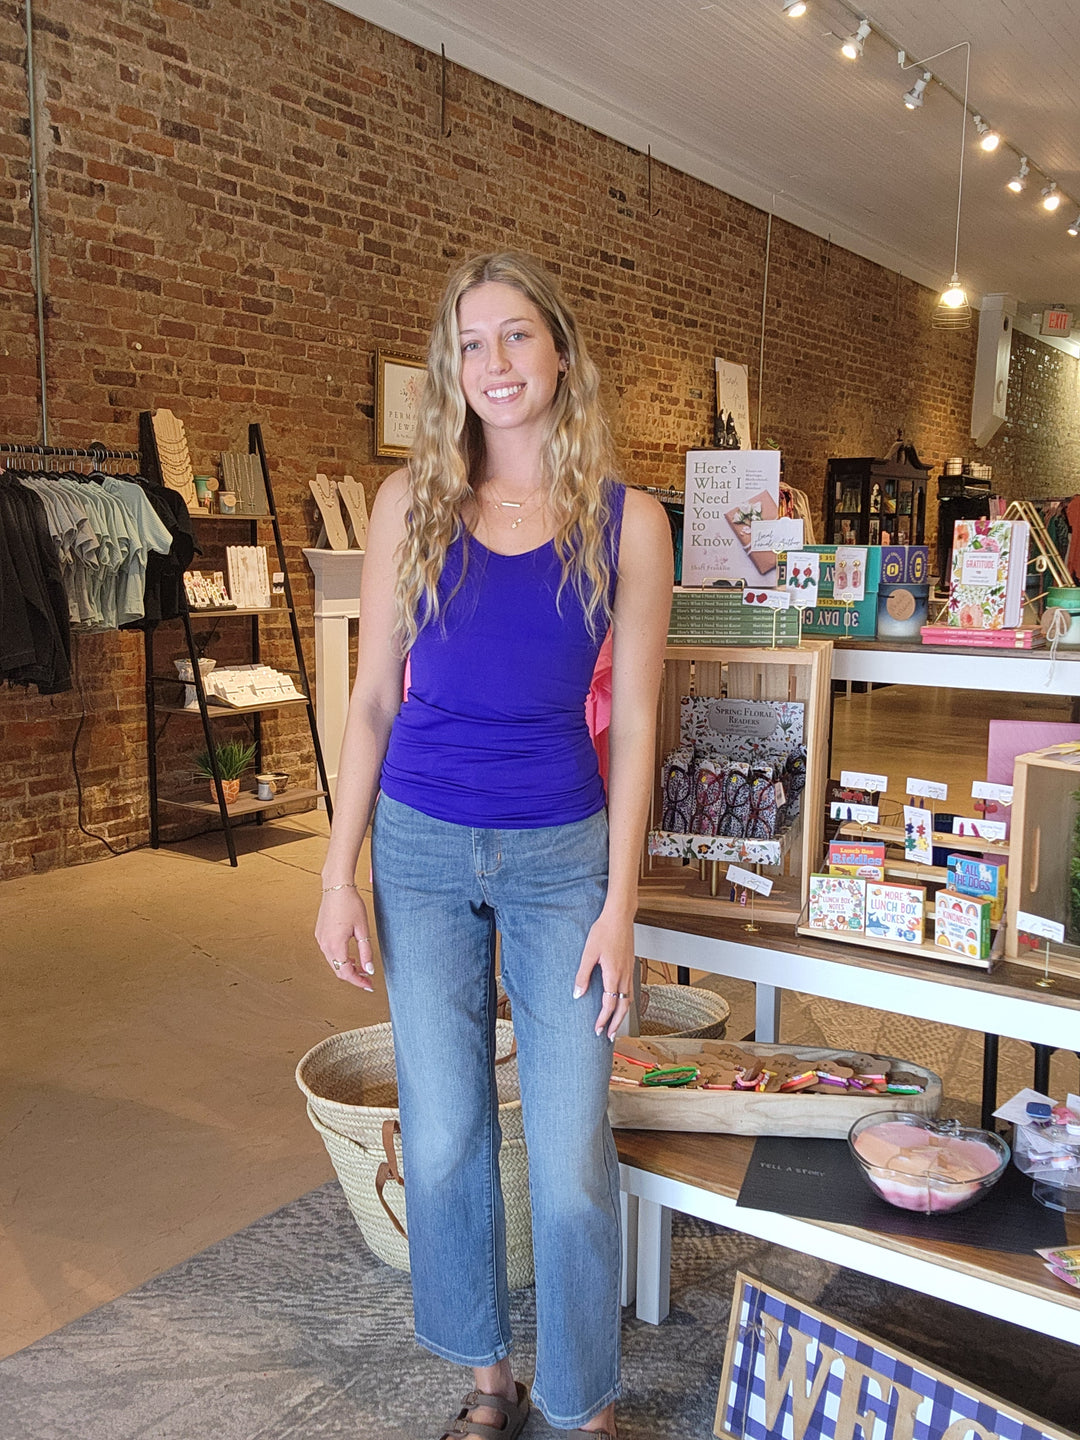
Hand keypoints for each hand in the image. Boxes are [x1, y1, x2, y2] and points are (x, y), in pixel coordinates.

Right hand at [315, 887, 375, 991]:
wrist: (336, 887)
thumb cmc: (351, 904)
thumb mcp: (362, 929)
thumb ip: (365, 952)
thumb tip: (369, 970)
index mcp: (335, 945)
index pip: (346, 973)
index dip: (358, 981)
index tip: (369, 985)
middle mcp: (324, 945)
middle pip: (338, 970)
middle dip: (353, 977)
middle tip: (367, 979)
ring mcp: (320, 940)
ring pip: (333, 963)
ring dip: (346, 967)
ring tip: (360, 967)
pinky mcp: (319, 934)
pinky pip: (329, 953)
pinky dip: (339, 958)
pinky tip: (349, 955)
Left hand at [573, 908, 633, 1039]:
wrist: (619, 916)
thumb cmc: (604, 931)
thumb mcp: (588, 953)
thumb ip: (582, 975)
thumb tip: (577, 994)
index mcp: (613, 975)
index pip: (609, 1005)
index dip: (603, 1019)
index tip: (596, 1029)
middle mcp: (624, 975)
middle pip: (623, 1007)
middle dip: (616, 1024)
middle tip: (608, 1036)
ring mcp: (629, 971)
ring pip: (629, 999)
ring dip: (622, 1014)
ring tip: (616, 1024)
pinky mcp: (630, 965)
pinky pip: (631, 990)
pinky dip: (626, 1002)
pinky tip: (621, 1002)